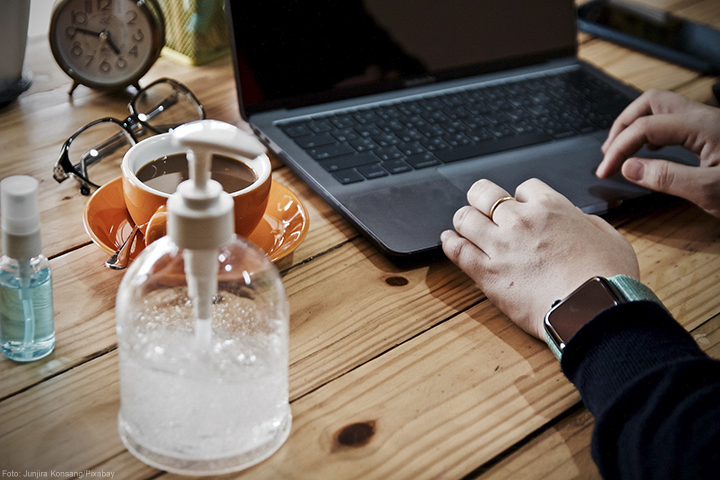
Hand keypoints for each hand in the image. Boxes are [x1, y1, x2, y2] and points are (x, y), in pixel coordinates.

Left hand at [441, 179, 639, 338]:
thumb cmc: (608, 278)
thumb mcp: (610, 238)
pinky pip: (457, 250)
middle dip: (481, 197)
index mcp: (551, 207)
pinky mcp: (487, 273)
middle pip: (485, 193)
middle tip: (480, 205)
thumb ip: (587, 224)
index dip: (520, 197)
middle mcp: (521, 221)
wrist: (594, 311)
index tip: (520, 208)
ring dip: (464, 219)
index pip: (524, 188)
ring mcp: (500, 246)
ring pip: (465, 218)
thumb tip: (577, 221)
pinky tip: (449, 241)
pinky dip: (449, 243)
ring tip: (464, 226)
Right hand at [596, 89, 719, 217]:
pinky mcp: (713, 131)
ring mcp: (710, 122)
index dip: (618, 148)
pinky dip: (652, 130)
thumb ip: (666, 178)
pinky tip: (650, 150)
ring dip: (636, 124)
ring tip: (622, 149)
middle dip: (623, 125)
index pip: (644, 126)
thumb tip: (629, 168)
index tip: (605, 171)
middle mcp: (704, 117)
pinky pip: (674, 118)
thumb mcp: (710, 191)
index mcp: (702, 127)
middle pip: (650, 102)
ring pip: (662, 106)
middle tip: (609, 152)